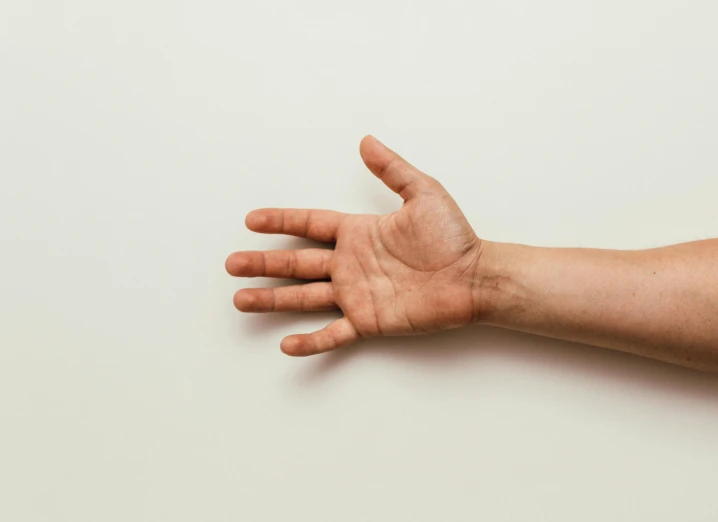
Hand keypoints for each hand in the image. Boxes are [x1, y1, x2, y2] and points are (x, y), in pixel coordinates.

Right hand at [226, 136, 484, 355]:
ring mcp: (357, 294)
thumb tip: (366, 140)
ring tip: (241, 300)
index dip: (280, 221)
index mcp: (358, 233)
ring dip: (272, 299)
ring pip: (304, 298)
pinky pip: (333, 333)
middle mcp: (351, 263)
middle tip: (231, 264)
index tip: (251, 221)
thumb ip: (392, 169)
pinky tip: (286, 344)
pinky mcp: (369, 321)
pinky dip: (310, 341)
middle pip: (296, 263)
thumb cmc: (452, 237)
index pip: (309, 225)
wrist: (475, 277)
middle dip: (263, 263)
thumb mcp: (422, 193)